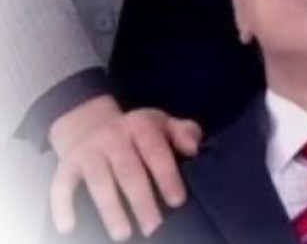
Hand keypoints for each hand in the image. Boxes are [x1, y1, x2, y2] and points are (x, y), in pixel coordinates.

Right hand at [49, 96, 202, 240]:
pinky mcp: (67, 164)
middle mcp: (112, 136)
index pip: (156, 152)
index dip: (167, 176)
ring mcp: (88, 150)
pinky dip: (62, 205)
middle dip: (141, 200)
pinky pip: (61, 184)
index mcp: (141, 126)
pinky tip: (69, 227)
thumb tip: (194, 148)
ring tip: (123, 234)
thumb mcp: (163, 125)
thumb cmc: (140, 134)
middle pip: (128, 170)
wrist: (93, 124)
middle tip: (154, 227)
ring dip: (110, 209)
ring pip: (99, 180)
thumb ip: (184, 133)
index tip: (178, 201)